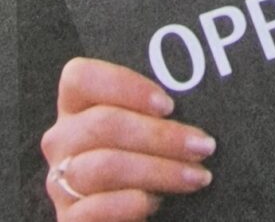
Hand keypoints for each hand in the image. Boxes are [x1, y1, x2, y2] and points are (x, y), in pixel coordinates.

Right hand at [42, 58, 214, 219]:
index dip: (124, 86)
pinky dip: (130, 204)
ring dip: (159, 171)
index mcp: (75, 104)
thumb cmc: (145, 155)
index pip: (81, 77)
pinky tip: (156, 202)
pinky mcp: (67, 219)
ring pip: (105, 166)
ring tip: (197, 176)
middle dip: (161, 135)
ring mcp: (60, 180)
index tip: (169, 104)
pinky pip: (93, 210)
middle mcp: (61, 139)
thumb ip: (156, 109)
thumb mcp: (146, 124)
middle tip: (203, 146)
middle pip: (104, 123)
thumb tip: (201, 97)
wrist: (128, 209)